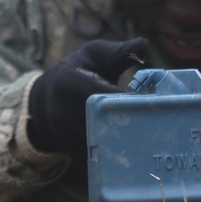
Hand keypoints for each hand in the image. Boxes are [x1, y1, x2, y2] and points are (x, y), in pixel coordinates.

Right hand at [26, 37, 147, 161]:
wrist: (47, 96)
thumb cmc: (80, 70)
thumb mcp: (96, 55)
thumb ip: (119, 52)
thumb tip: (145, 44)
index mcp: (68, 82)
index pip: (101, 93)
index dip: (125, 98)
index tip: (149, 101)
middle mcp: (61, 110)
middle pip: (100, 121)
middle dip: (126, 122)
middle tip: (153, 123)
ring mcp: (62, 132)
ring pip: (97, 142)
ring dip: (120, 142)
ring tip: (146, 139)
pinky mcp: (67, 149)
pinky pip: (92, 157)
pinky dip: (110, 156)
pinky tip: (130, 152)